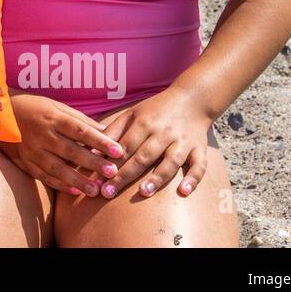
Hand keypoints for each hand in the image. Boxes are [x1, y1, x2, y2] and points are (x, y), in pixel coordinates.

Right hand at [0, 93, 124, 197]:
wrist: (0, 113)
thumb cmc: (35, 108)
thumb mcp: (56, 106)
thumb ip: (80, 120)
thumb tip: (106, 131)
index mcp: (52, 118)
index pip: (80, 130)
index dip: (100, 141)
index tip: (118, 150)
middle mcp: (42, 134)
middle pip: (71, 151)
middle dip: (93, 163)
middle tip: (112, 172)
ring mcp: (32, 150)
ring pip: (57, 168)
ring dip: (78, 180)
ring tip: (95, 190)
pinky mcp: (26, 162)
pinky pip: (44, 176)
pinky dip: (60, 185)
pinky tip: (75, 191)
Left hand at [90, 90, 213, 199]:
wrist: (192, 98)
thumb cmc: (156, 110)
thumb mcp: (132, 113)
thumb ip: (113, 130)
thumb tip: (91, 148)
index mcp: (144, 122)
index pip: (124, 146)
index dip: (110, 162)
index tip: (96, 179)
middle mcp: (163, 132)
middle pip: (143, 156)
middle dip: (125, 175)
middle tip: (108, 192)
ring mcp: (183, 141)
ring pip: (171, 161)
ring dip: (157, 177)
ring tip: (143, 192)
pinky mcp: (200, 149)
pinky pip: (199, 165)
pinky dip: (193, 179)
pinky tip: (184, 192)